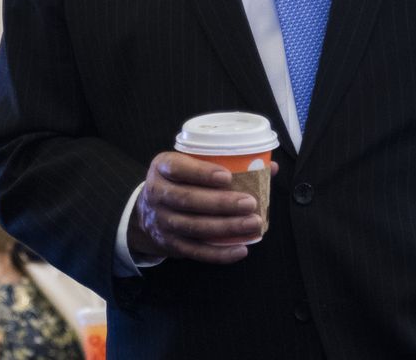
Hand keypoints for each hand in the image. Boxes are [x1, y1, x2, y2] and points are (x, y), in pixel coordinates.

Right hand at [127, 152, 272, 264]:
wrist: (146, 215)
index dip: (201, 173)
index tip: (227, 176)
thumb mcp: (189, 165)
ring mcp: (162, 222)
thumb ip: (225, 162)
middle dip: (221, 203)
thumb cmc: (179, 183)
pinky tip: (241, 249)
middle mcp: (157, 194)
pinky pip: (196, 251)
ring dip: (226, 227)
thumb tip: (270, 167)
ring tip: (253, 223)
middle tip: (250, 203)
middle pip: (188, 200)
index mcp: (162, 168)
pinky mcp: (171, 244)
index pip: (177, 168)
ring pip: (194, 227)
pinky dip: (219, 253)